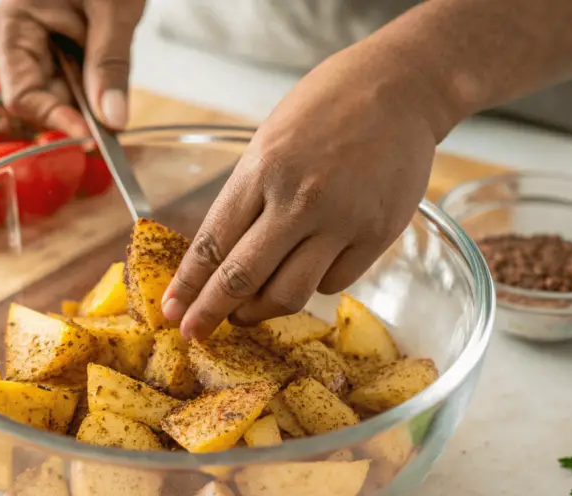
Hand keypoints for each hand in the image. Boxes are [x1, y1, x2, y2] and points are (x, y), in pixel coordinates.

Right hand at [0, 0, 145, 135]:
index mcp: (10, 28)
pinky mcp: (50, 55)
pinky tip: (104, 63)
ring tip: (106, 50)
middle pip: (43, 103)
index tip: (95, 139)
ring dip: (91, 96)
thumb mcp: (113, 10)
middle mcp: (12, 45)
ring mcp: (30, 52)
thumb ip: (111, 65)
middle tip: (117, 112)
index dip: (58, 121)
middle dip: (81, 111)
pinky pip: (71, 86)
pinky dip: (93, 86)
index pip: (23, 97)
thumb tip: (113, 120)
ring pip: (61, 99)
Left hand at [161, 40, 448, 340]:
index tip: (172, 311)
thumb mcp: (269, 140)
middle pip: (242, 279)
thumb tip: (219, 257)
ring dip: (261, 311)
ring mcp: (341, 221)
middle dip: (211, 313)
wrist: (400, 88)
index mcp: (262, 169)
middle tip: (197, 331)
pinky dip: (314, 283)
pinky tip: (310, 267)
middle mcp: (299, 199)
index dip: (188, 285)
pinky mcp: (376, 235)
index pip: (212, 243)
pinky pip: (332, 283)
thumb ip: (247, 196)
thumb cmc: (327, 107)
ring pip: (289, 294)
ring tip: (248, 311)